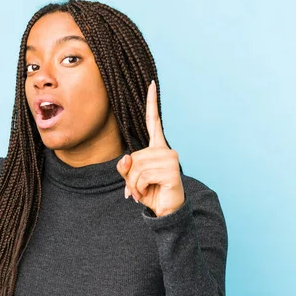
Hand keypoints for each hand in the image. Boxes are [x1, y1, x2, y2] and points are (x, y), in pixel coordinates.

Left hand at [116, 81, 184, 216]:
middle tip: (141, 188)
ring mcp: (170, 159)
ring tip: (145, 191)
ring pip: (136, 167)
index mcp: (157, 147)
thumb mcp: (133, 180)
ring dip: (135, 184)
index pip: (153, 121)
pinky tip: (150, 193)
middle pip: (133, 156)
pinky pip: (142, 176)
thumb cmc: (151, 193)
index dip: (151, 103)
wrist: (167, 212)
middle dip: (130, 176)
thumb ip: (125, 168)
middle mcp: (165, 149)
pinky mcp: (171, 170)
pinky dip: (140, 188)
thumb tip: (125, 159)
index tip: (151, 84)